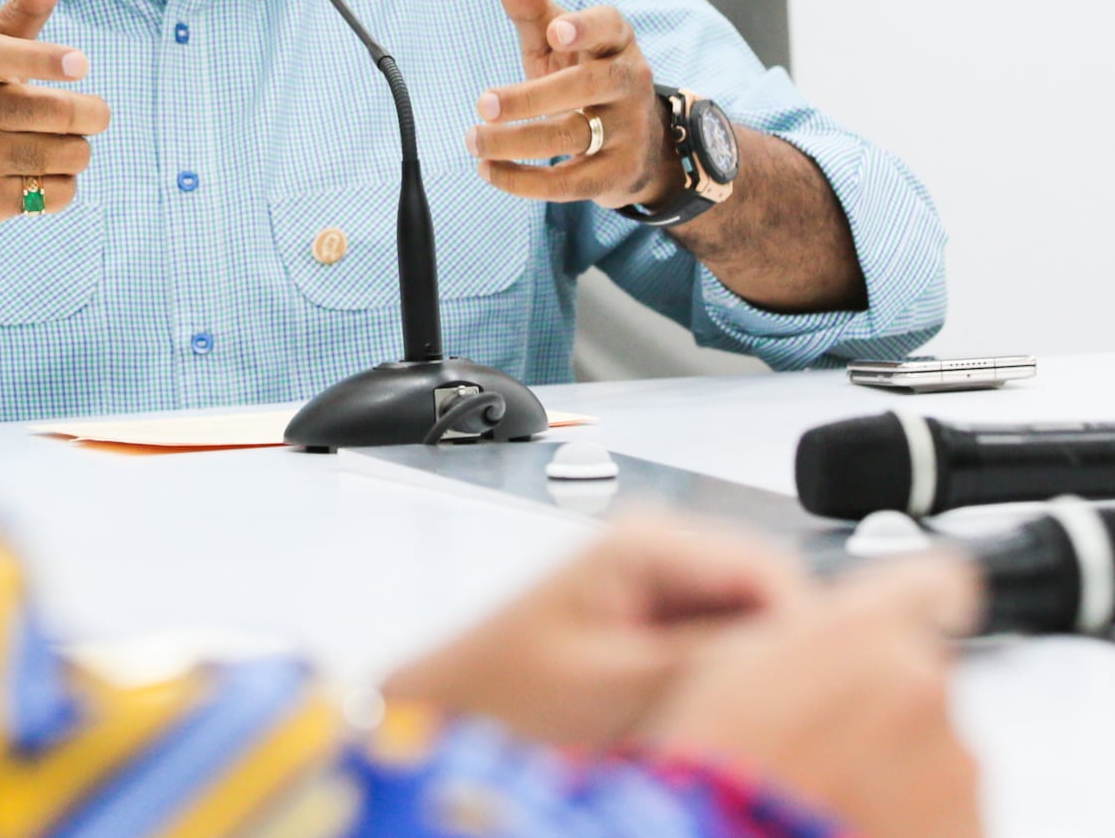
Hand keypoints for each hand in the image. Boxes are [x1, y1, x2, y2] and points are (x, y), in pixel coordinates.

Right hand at [0, 0, 109, 235]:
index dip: (45, 60)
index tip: (78, 64)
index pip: (7, 55)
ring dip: (74, 152)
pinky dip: (61, 186)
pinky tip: (36, 177)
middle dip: (92, 115)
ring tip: (50, 146)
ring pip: (70, 154)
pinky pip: (60, 192)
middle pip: (63, 114)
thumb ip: (24, 4)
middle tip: (90, 115)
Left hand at [381, 518, 802, 748]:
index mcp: (647, 541)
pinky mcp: (662, 625)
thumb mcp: (613, 681)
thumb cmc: (502, 694)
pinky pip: (727, 653)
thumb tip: (799, 650)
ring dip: (755, 680)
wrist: (451, 713)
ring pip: (757, 631)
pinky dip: (729, 691)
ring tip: (730, 727)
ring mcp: (664, 586)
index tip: (819, 700)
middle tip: (780, 728)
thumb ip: (707, 658)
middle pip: (774, 598)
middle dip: (783, 661)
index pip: (774, 571)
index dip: (808, 636)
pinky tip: (708, 725)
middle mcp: (662, 550)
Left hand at [468, 0, 681, 209]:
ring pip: (573, 135)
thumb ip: (532, 7)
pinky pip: (571, 182)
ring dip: (516, 141)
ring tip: (473, 139)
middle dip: (532, 96)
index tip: (554, 30)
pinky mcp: (618, 173)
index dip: (584, 28)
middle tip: (483, 103)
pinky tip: (487, 170)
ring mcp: (628, 129)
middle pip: (586, 86)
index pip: (609, 26)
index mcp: (615, 42)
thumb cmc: (583, 76)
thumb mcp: (559, 41)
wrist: (637, 142)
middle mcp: (629, 82)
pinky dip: (524, 180)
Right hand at [645, 554, 982, 837]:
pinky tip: (851, 822)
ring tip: (828, 793)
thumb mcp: (723, 665)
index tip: (911, 615)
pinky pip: (946, 807)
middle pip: (920, 674)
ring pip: (932, 744)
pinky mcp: (970, 828)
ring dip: (893, 761)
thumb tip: (816, 632)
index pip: (937, 580)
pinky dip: (910, 814)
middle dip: (880, 700)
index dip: (921, 598)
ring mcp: (956, 767)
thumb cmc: (722, 771)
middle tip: (820, 740)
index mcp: (864, 633)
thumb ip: (795, 635)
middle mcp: (926, 690)